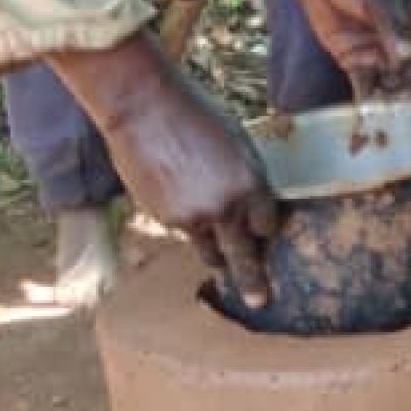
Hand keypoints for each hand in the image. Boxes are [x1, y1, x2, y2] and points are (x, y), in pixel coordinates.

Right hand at [76, 48, 280, 307]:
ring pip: (208, 249)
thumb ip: (245, 177)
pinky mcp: (161, 218)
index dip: (265, 230)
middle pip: (243, 254)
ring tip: (222, 275)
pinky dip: (187, 229)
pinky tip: (182, 213)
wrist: (144, 109)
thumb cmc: (197, 115)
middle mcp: (224, 208)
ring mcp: (190, 217)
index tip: (266, 238)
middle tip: (260, 302)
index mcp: (252, 185)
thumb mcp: (238, 144)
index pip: (266, 225)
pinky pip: (182, 232)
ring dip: (216, 261)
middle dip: (252, 280)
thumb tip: (248, 202)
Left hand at [250, 0, 410, 96]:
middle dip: (409, 87)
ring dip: (390, 95)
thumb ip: (392, 26)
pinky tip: (367, 110)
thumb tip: (407, 54)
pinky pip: (364, 82)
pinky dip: (366, 97)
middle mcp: (403, 40)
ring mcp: (380, 52)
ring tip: (386, 109)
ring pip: (390, 79)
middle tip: (404, 103)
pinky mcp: (356, 62)